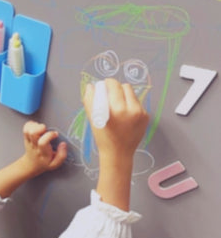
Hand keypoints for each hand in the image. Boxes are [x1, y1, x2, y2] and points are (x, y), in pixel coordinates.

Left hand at [21, 121, 67, 176]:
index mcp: (43, 152)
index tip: (55, 134)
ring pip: (28, 130)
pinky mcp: (26, 137)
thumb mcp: (55, 164)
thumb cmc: (44, 162)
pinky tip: (37, 127)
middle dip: (41, 128)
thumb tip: (63, 144)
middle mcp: (34, 146)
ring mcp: (29, 141)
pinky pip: (26, 128)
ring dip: (36, 126)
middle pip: (33, 133)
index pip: (43, 142)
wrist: (32, 165)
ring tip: (42, 129)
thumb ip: (61, 155)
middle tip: (46, 130)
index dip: (49, 135)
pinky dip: (31, 124)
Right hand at [83, 78, 148, 210]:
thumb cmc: (103, 137)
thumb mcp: (93, 119)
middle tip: (109, 96)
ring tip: (117, 106)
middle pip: (125, 86)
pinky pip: (137, 103)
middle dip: (116, 88)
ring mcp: (141, 113)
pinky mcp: (146, 117)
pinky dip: (130, 105)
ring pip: (132, 94)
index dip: (107, 83)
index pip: (114, 85)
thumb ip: (90, 100)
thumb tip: (91, 86)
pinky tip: (125, 115)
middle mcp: (131, 109)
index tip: (103, 87)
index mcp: (117, 110)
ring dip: (124, 96)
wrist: (118, 154)